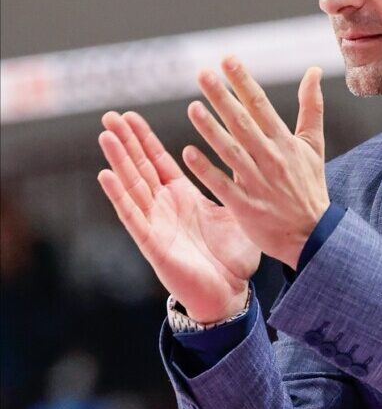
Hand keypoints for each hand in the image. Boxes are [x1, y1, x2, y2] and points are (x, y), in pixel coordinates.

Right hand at [97, 110, 259, 323]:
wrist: (230, 293)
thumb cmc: (233, 257)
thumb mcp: (236, 211)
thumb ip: (235, 185)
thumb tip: (248, 156)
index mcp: (184, 197)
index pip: (159, 161)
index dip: (144, 139)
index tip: (130, 115)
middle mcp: (165, 207)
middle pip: (140, 168)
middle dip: (125, 142)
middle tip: (110, 115)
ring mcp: (156, 224)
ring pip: (132, 187)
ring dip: (118, 161)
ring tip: (105, 136)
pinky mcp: (153, 244)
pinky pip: (133, 217)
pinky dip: (119, 196)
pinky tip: (105, 175)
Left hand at [181, 59, 329, 270]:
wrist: (313, 234)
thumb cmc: (309, 187)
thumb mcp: (314, 145)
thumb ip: (311, 107)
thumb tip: (312, 71)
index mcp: (285, 143)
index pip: (261, 106)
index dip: (244, 82)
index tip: (227, 59)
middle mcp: (272, 159)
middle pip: (243, 124)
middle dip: (222, 98)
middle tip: (202, 74)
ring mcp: (259, 183)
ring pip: (231, 152)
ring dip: (211, 130)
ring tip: (192, 108)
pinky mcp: (247, 206)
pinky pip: (223, 185)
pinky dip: (207, 170)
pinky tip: (189, 153)